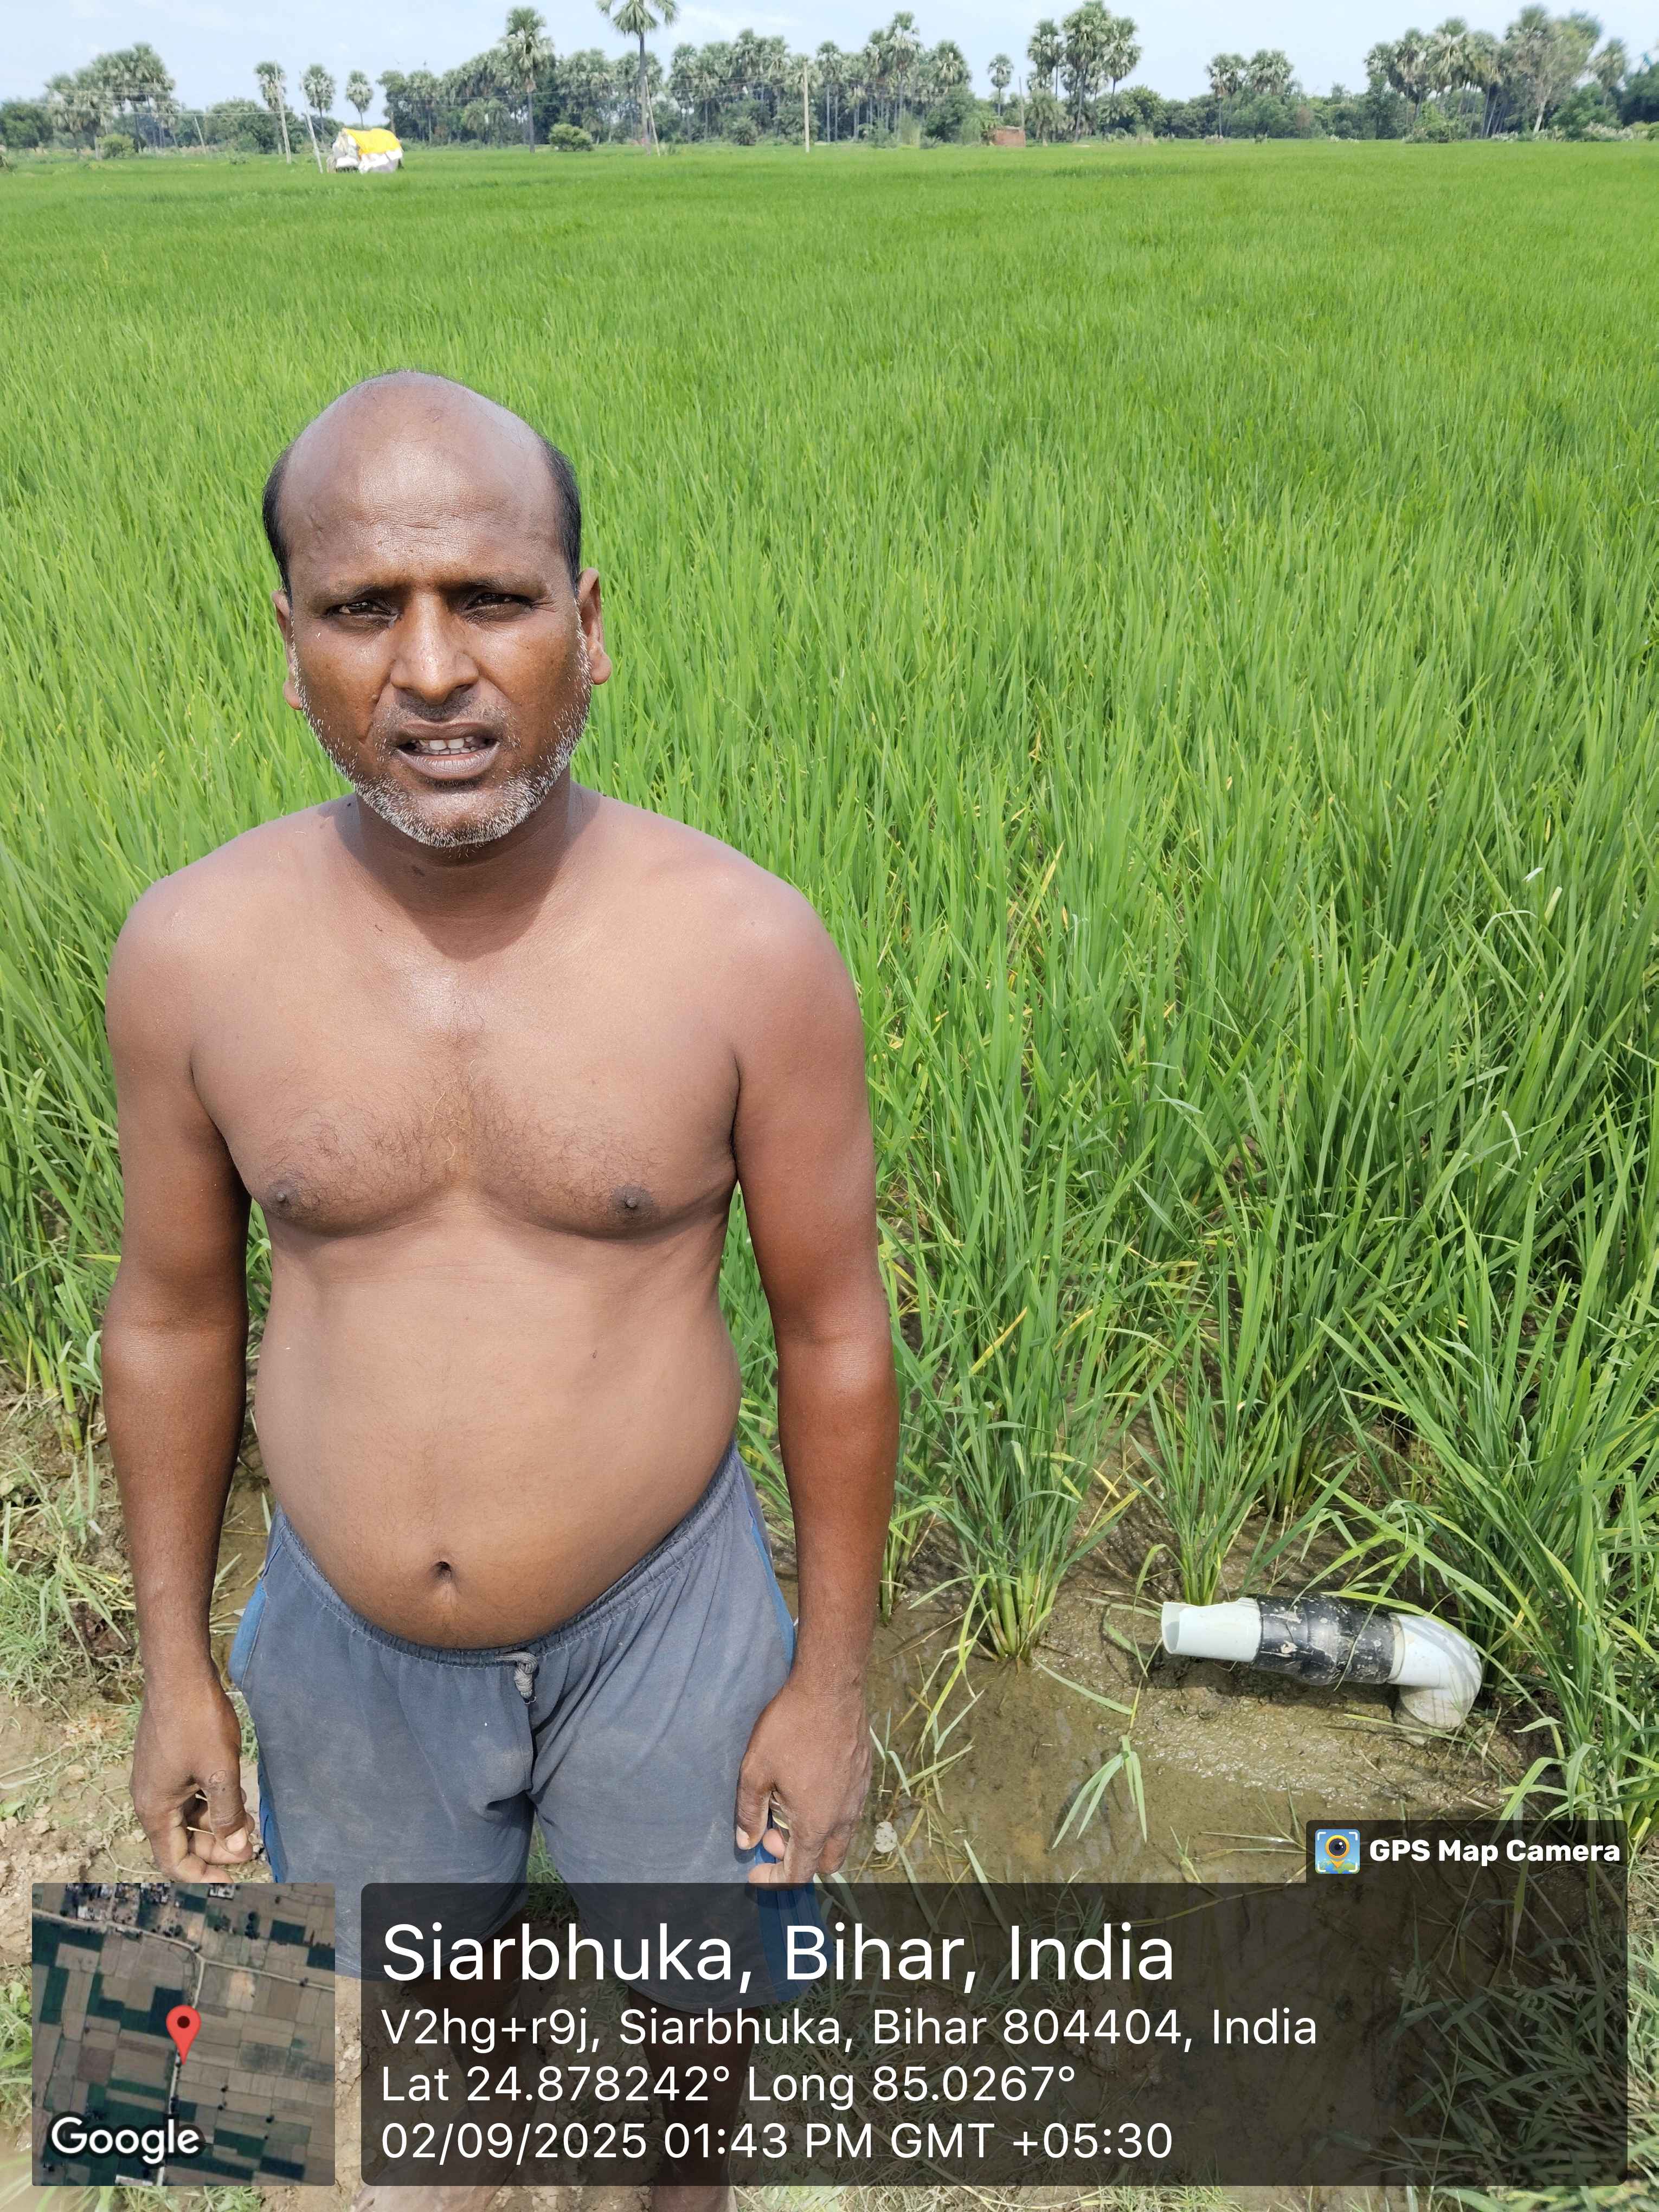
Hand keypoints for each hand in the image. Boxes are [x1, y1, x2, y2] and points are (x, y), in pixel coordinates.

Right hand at [131, 1676, 254, 1877]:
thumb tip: (237, 1850)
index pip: (174, 1861)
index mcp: (155, 1809)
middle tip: (251, 1846)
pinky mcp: (171, 1762)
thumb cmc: (196, 1720)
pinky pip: (191, 1794)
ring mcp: (160, 1779)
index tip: (235, 1879)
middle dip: (217, 1847)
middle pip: (183, 1841)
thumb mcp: (219, 1771)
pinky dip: (213, 1801)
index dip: (203, 1875)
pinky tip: (238, 1796)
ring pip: (190, 1816)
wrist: (179, 1672)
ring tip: (250, 1820)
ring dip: (218, 1823)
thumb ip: (227, 1814)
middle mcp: (151, 1799)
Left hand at [735, 1676, 869, 1886]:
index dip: (774, 1881)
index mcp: (816, 1824)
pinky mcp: (864, 1776)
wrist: (831, 1687)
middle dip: (797, 1858)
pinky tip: (808, 1783)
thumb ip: (749, 1812)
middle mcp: (843, 1818)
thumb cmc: (790, 1728)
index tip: (754, 1873)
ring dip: (813, 1835)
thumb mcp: (756, 1770)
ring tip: (787, 1803)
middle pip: (825, 1863)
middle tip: (772, 1830)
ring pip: (839, 1837)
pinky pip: (848, 1811)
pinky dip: (827, 1813)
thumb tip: (747, 1842)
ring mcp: (858, 1797)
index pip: (798, 1874)